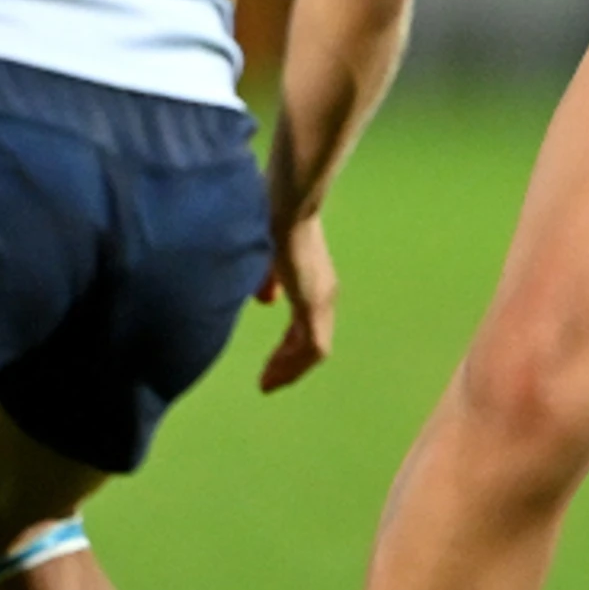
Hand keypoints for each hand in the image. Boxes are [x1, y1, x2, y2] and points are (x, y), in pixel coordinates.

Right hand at [255, 211, 338, 391]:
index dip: (289, 346)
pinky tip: (273, 376)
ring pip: (314, 349)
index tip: (269, 364)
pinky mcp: (314, 302)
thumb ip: (268, 278)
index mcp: (312, 282)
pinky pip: (313, 346)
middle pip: (312, 341)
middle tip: (267, 382)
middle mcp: (323, 293)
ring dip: (290, 369)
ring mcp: (321, 298)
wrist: (285, 204)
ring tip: (268, 384)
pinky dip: (293, 365)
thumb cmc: (271, 220)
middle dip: (289, 363)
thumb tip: (265, 300)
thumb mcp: (266, 255)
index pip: (306, 325)